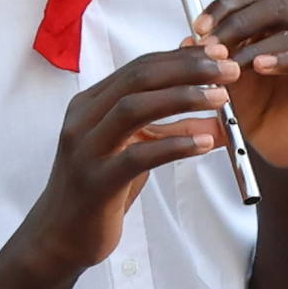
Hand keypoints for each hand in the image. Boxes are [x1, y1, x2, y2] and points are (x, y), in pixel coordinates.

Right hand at [18, 47, 238, 275]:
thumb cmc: (101, 189)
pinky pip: (137, 157)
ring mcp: (86, 149)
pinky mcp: (96, 182)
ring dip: (182, 97)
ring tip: (220, 98)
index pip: (139, 67)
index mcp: (91, 104)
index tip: (218, 52)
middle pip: (138, 78)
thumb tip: (212, 102)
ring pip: (134, 108)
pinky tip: (204, 143)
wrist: (60, 236)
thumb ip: (167, 125)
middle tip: (227, 69)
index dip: (181, 56)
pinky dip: (174, 145)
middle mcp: (84, 119)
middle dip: (187, 69)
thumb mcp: (135, 149)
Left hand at [195, 0, 287, 167]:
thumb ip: (211, 53)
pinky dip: (283, 60)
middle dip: (237, 24)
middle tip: (212, 45)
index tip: (199, 27)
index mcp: (281, 13)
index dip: (224, 6)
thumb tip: (188, 39)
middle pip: (274, 6)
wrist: (273, 143)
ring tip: (231, 64)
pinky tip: (262, 67)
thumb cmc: (254, 102)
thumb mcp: (224, 72)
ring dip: (254, 48)